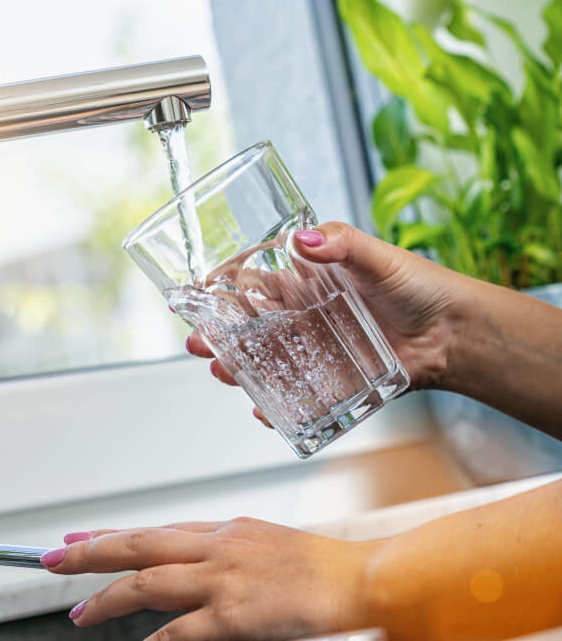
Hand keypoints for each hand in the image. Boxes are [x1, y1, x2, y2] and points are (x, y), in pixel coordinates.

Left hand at [41, 518, 372, 639]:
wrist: (359, 576)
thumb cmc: (317, 566)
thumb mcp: (261, 543)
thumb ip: (221, 549)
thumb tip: (189, 559)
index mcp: (222, 530)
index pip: (153, 529)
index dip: (111, 535)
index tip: (77, 538)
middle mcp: (215, 547)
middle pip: (138, 544)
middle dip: (89, 552)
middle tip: (52, 559)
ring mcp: (222, 578)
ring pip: (147, 581)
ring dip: (107, 597)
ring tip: (78, 610)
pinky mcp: (235, 613)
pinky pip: (182, 629)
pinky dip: (156, 639)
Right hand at [186, 221, 464, 425]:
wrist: (454, 334)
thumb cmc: (417, 287)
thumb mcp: (377, 257)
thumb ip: (341, 243)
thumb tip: (303, 240)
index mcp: (304, 282)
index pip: (251, 283)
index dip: (220, 288)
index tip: (196, 293)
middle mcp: (302, 317)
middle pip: (246, 327)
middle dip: (216, 335)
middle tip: (198, 343)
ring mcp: (313, 351)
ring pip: (263, 362)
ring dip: (236, 369)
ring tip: (221, 372)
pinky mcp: (330, 382)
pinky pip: (295, 396)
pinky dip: (275, 407)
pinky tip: (262, 411)